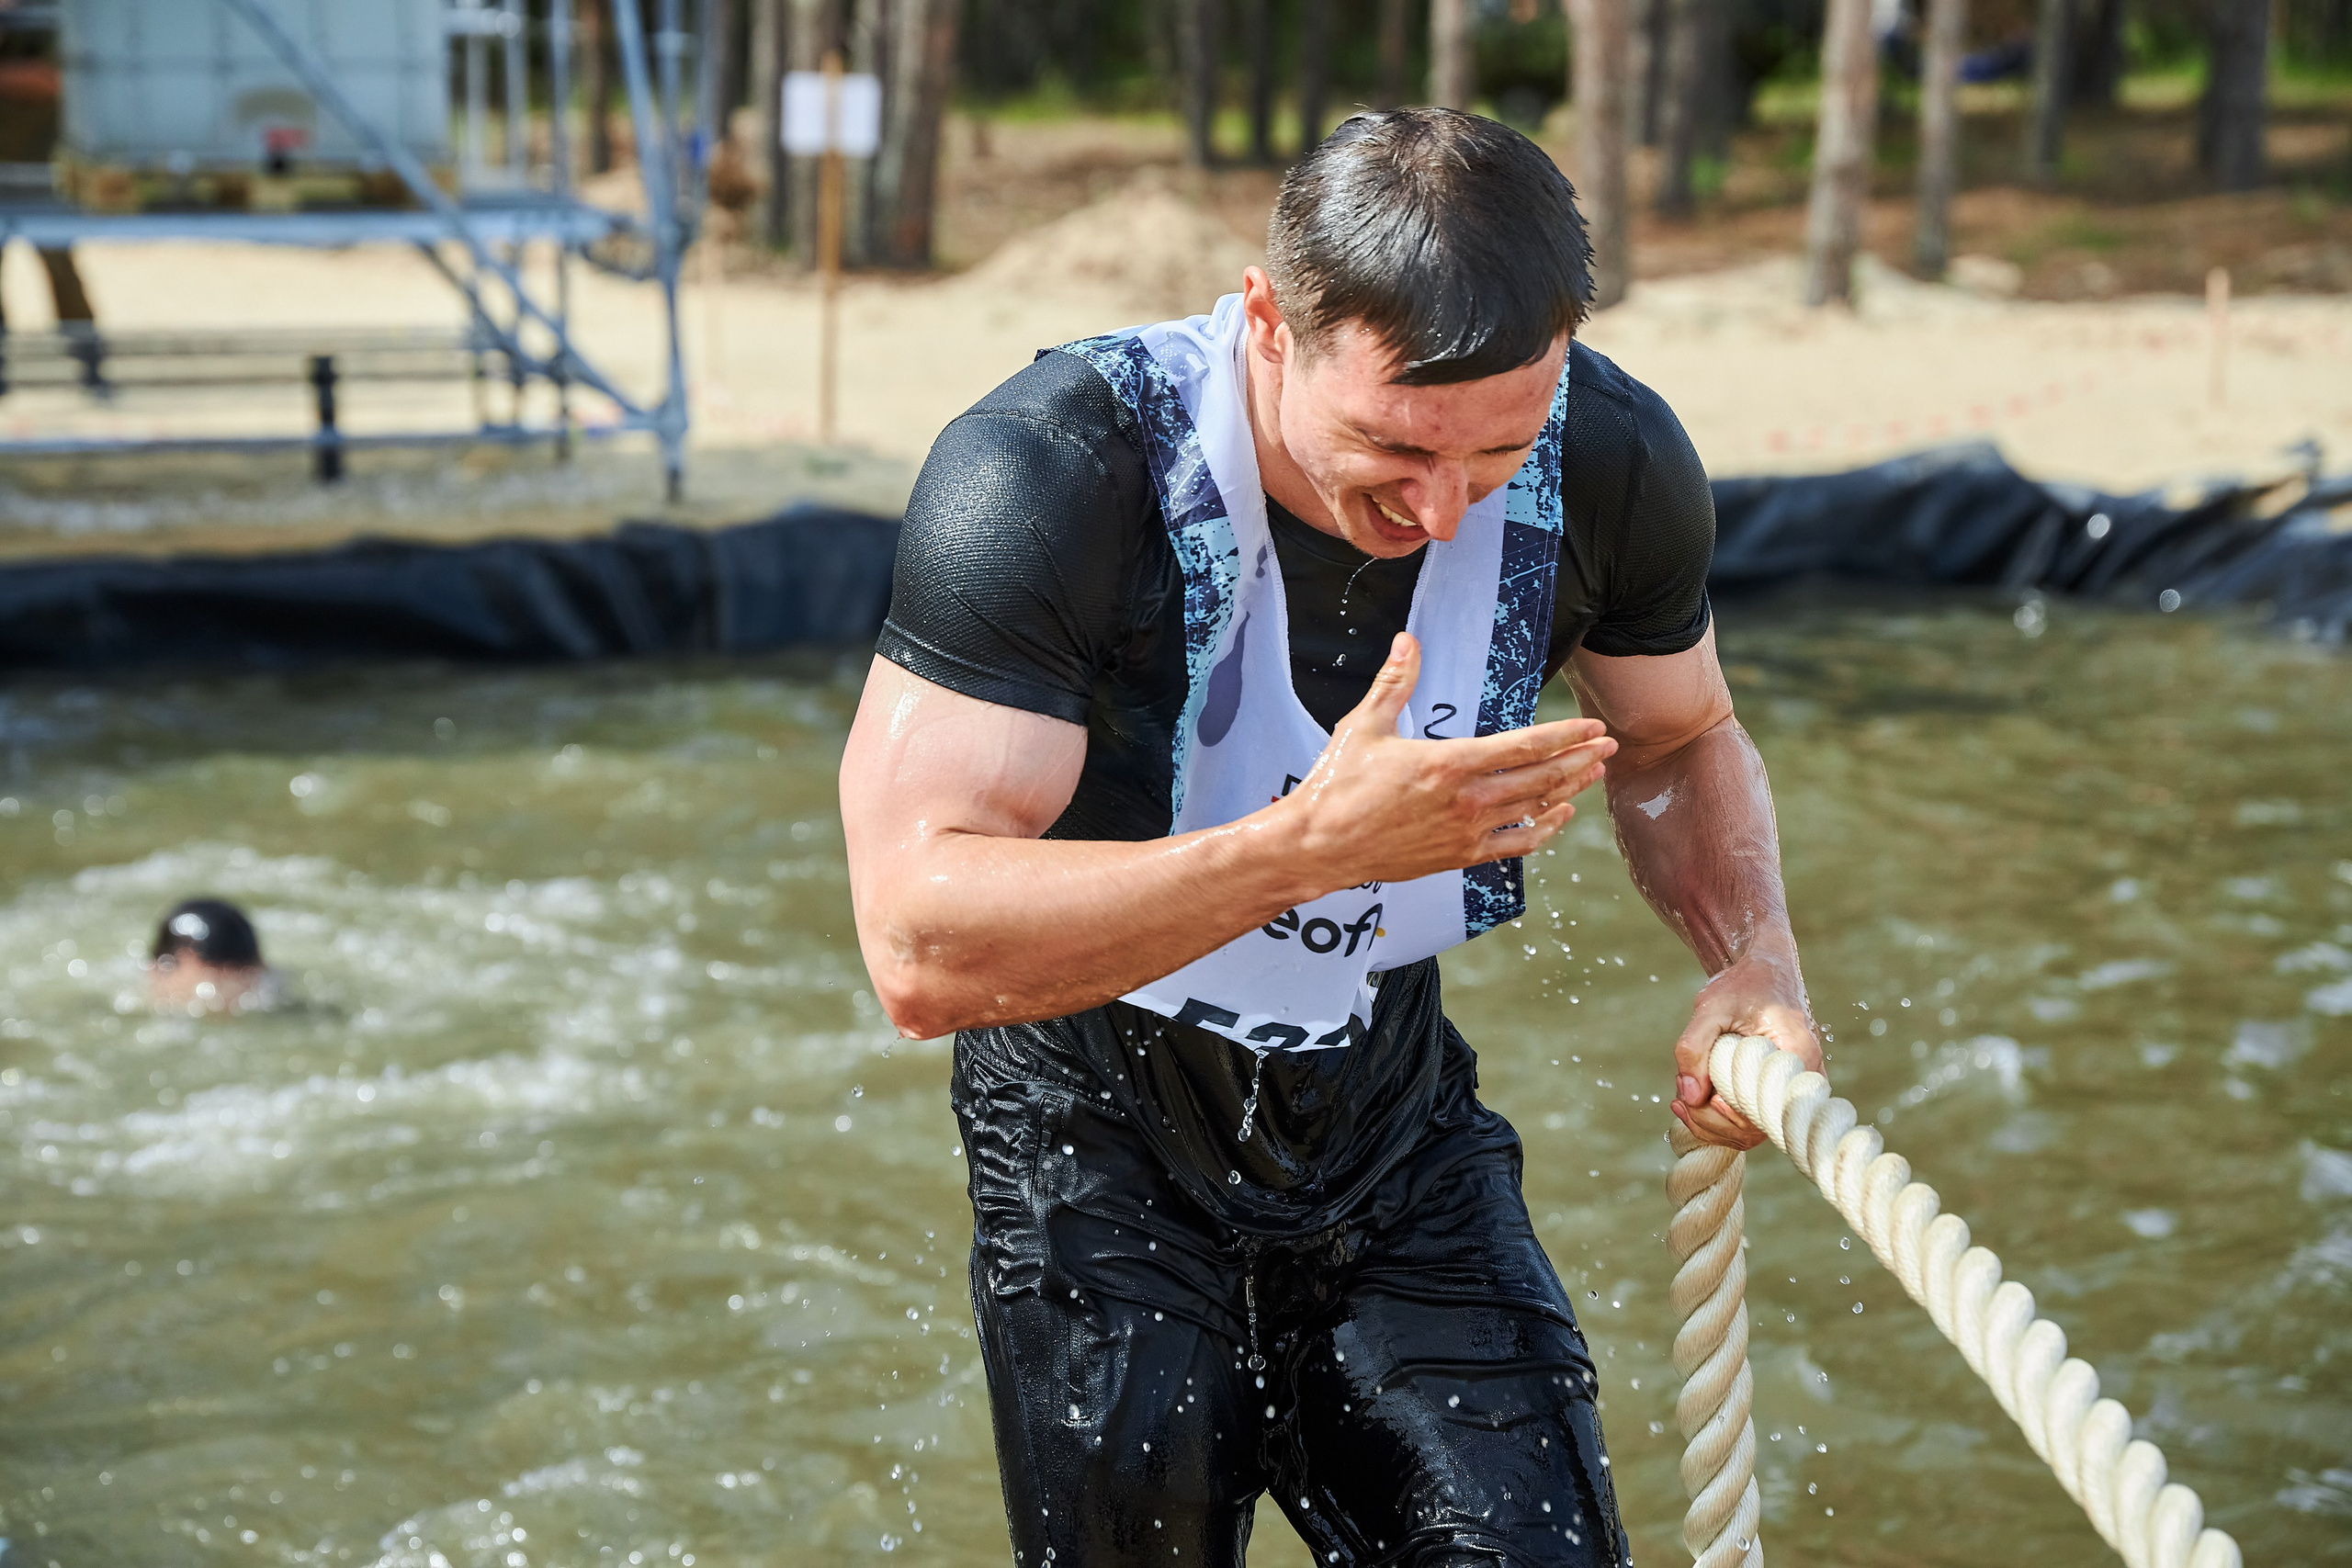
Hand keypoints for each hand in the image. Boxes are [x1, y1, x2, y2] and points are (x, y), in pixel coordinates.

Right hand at [1281, 633, 1615, 891]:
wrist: (1319, 845)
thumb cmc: (1337, 785)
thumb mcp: (1364, 726)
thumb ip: (1395, 682)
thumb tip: (1407, 640)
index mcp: (1449, 763)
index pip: (1525, 746)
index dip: (1565, 735)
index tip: (1593, 727)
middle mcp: (1467, 800)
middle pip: (1542, 778)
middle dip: (1580, 760)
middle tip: (1609, 746)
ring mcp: (1466, 832)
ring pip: (1534, 810)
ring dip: (1568, 789)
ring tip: (1592, 773)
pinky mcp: (1459, 857)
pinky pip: (1515, 844)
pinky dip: (1542, 830)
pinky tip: (1557, 816)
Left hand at [1670, 945, 1821, 1150]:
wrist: (1765, 972)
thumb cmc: (1743, 984)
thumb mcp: (1711, 1007)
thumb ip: (1694, 1047)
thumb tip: (1689, 1097)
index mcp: (1796, 1059)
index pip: (1761, 1113)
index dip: (1723, 1115)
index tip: (1696, 1095)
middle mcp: (1801, 1081)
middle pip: (1754, 1128)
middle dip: (1708, 1119)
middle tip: (1679, 1095)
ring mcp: (1789, 1089)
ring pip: (1749, 1129)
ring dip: (1709, 1120)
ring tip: (1681, 1095)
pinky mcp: (1774, 1091)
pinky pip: (1748, 1118)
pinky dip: (1717, 1115)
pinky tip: (1691, 1097)